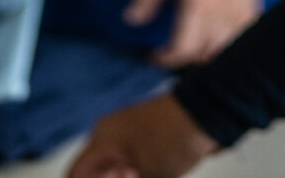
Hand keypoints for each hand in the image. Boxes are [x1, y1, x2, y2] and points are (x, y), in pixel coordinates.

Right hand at [66, 93, 219, 177]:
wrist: (209, 113)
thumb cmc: (173, 139)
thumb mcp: (146, 175)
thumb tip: (127, 175)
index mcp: (103, 138)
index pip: (76, 173)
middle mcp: (112, 134)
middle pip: (95, 171)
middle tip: (131, 177)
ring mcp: (130, 135)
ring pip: (115, 169)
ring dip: (124, 177)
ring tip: (141, 175)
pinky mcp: (147, 139)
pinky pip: (132, 164)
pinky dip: (136, 174)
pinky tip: (149, 175)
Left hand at [124, 0, 269, 67]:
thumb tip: (131, 20)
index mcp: (198, 2)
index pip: (183, 49)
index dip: (165, 59)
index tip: (153, 55)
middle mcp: (221, 14)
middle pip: (200, 57)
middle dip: (180, 59)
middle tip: (169, 49)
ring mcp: (239, 17)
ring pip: (218, 55)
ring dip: (200, 56)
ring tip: (189, 44)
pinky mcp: (250, 18)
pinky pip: (235, 46)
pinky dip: (220, 48)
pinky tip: (209, 38)